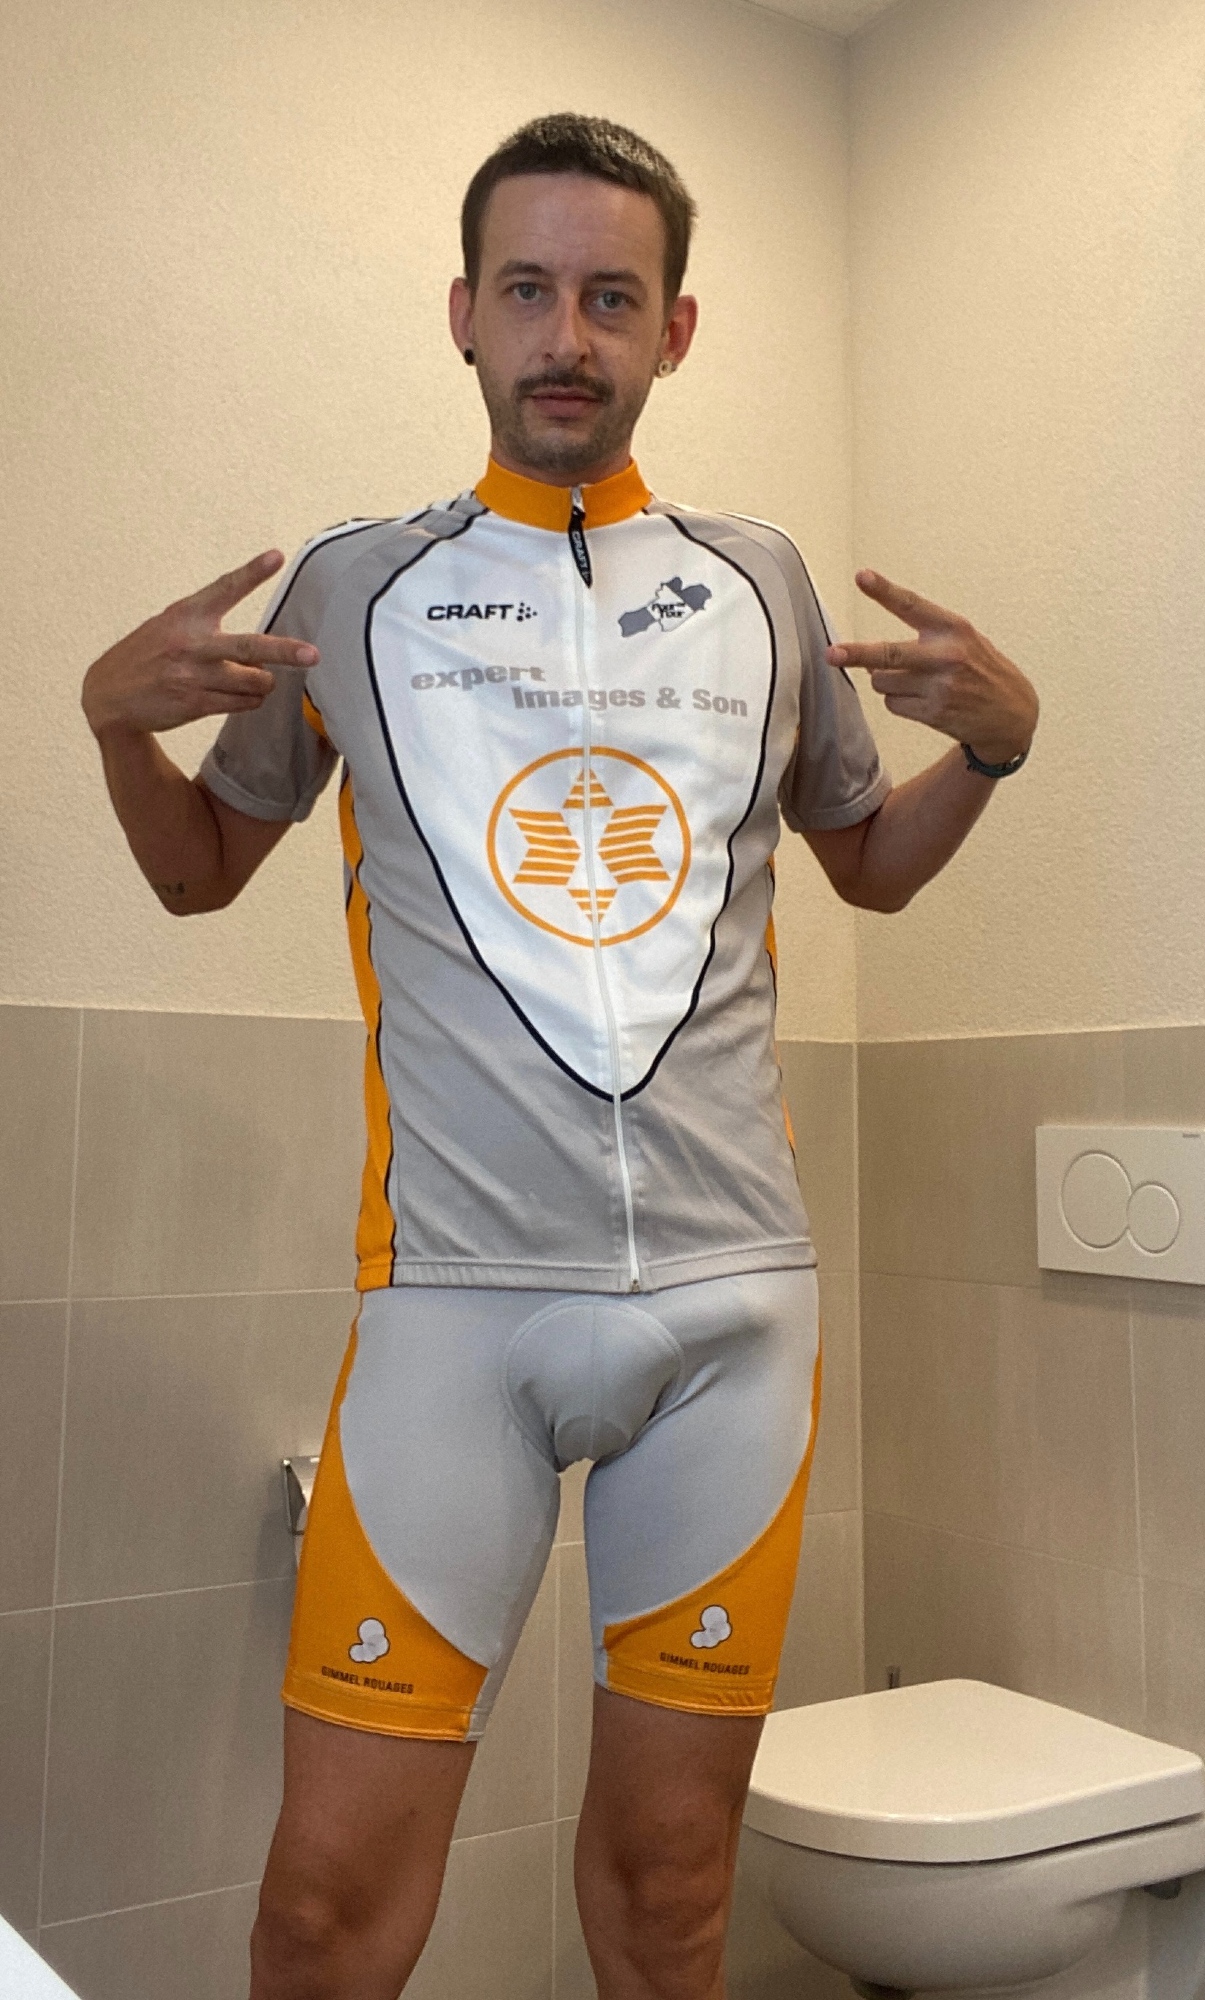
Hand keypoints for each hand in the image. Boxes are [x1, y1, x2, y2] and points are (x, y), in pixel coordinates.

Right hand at [81, 550, 318, 738]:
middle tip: (312, 655)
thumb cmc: (146, 656)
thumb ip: (207, 628)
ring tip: (255, 680)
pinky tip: (240, 696)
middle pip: (250, 647)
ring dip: (263, 683)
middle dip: (285, 651)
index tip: (276, 556)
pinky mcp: (195, 704)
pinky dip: (249, 700)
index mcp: (185, 615)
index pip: (224, 588)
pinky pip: (242, 703)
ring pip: (254, 682)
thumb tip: (259, 649)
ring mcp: (193, 676)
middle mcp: (191, 643)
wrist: (108, 696)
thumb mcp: (168, 627)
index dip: (252, 572)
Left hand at [827, 570, 1037, 766]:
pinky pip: (893, 704)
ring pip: (883, 682)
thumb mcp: (965, 641)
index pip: (913, 605)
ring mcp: (939, 688)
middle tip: (832, 653)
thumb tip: (871, 657)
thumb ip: (926, 638)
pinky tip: (922, 701)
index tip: (863, 576)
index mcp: (954, 629)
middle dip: (857, 654)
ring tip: (915, 682)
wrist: (1012, 716)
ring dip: (886, 681)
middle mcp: (947, 656)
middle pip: (889, 654)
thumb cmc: (982, 671)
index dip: (885, 590)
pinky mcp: (933, 713)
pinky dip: (898, 701)